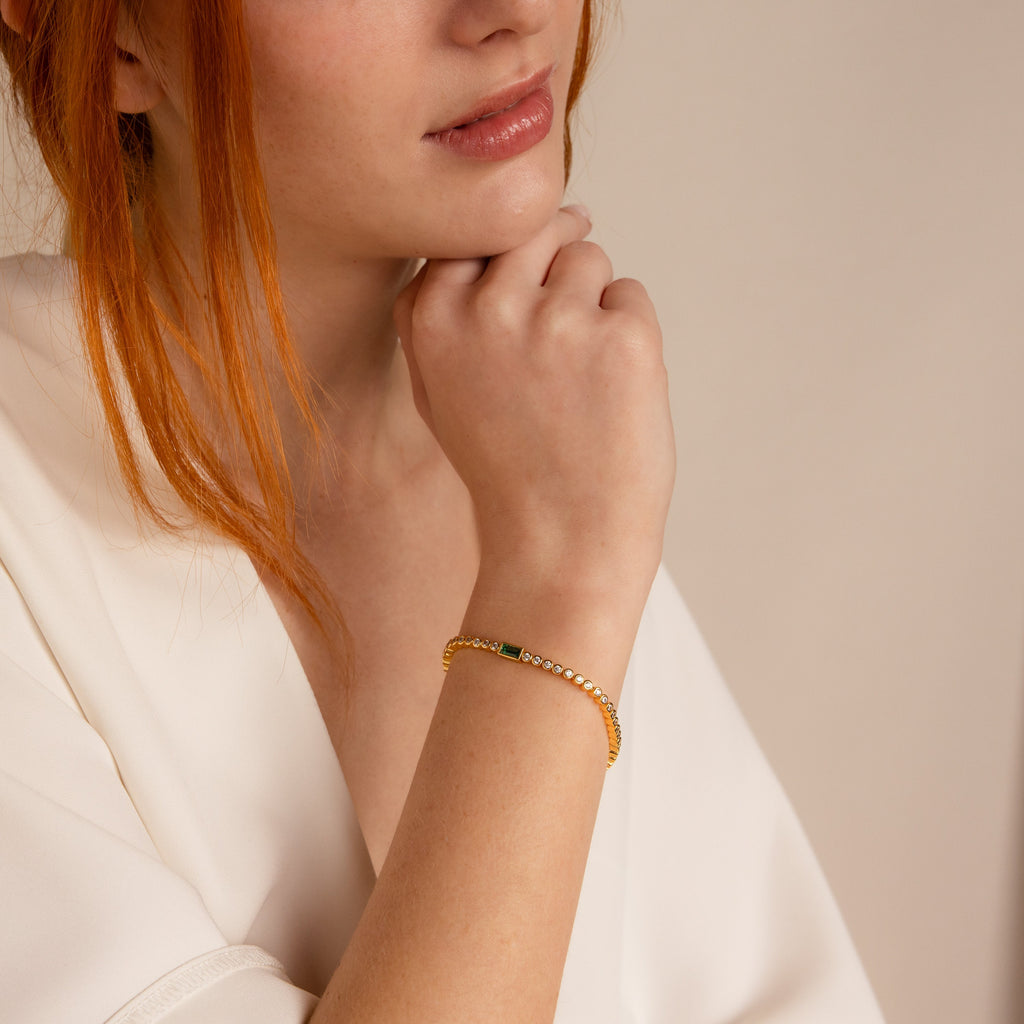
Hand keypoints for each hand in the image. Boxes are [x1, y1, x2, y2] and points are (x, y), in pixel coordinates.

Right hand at [394, 205, 674, 594]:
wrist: (559, 544)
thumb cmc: (503, 473)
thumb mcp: (438, 395)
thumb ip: (437, 316)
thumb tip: (472, 244)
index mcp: (434, 319)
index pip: (471, 232)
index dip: (503, 252)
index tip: (521, 283)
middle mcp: (491, 309)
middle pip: (534, 226)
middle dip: (555, 249)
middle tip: (568, 308)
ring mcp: (559, 320)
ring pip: (587, 258)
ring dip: (592, 302)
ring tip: (582, 376)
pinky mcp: (623, 338)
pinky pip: (630, 296)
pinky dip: (629, 335)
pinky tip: (611, 392)